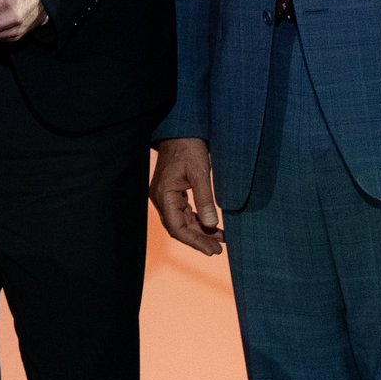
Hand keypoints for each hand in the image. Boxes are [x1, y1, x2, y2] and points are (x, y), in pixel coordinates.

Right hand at [149, 138, 223, 255]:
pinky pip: (183, 211)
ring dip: (199, 231)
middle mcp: (161, 197)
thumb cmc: (189, 147)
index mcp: (164, 194)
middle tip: (218, 249)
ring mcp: (165, 194)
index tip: (212, 250)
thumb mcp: (200, 173)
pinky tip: (210, 226)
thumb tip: (211, 226)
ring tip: (219, 240)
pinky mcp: (172, 190)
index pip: (176, 228)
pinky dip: (197, 219)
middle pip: (178, 227)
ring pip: (181, 220)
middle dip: (199, 239)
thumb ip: (205, 200)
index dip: (194, 241)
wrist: (181, 129)